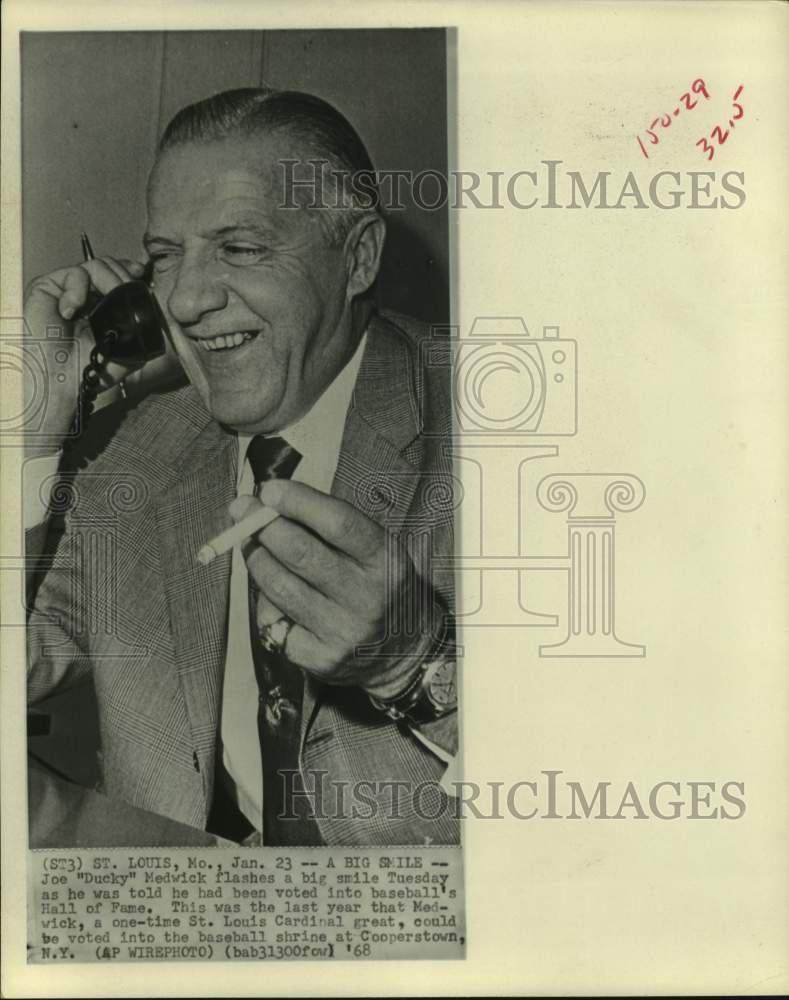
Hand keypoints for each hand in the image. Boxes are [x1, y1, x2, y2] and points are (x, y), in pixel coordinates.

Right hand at [23, 256, 145, 453]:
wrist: (62, 380)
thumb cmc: (91, 370)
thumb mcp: (131, 351)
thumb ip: (143, 328)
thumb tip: (154, 305)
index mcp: (108, 306)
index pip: (121, 275)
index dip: (130, 271)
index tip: (140, 274)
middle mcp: (90, 295)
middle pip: (112, 266)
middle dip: (122, 279)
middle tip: (120, 299)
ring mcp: (70, 290)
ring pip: (97, 266)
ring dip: (105, 282)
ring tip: (98, 309)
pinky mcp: (49, 288)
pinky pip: (74, 273)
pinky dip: (77, 289)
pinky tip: (71, 312)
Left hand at [230, 480, 444, 698]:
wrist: (403, 650)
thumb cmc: (379, 585)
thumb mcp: (376, 550)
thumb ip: (330, 527)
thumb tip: (270, 502)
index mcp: (386, 562)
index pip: (339, 523)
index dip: (299, 502)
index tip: (269, 490)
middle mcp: (368, 598)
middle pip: (302, 554)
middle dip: (263, 526)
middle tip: (243, 510)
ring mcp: (343, 632)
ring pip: (279, 587)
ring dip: (256, 557)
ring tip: (249, 542)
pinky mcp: (320, 659)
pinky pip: (273, 620)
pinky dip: (263, 599)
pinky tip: (269, 590)